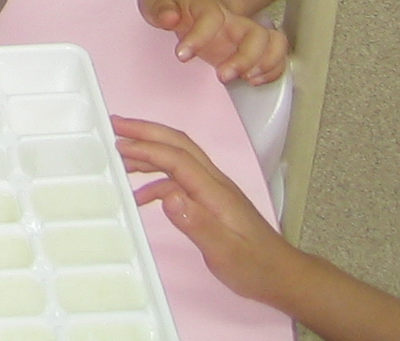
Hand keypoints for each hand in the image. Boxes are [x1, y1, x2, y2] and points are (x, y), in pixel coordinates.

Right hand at [113, 117, 305, 308]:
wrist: (283, 275)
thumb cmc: (256, 266)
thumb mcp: (225, 252)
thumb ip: (196, 224)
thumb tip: (168, 197)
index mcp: (216, 191)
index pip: (177, 159)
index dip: (146, 148)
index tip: (119, 143)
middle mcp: (215, 183)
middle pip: (178, 145)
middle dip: (146, 131)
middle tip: (116, 125)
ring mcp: (214, 190)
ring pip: (178, 158)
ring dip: (149, 150)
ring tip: (121, 152)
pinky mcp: (212, 200)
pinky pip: (179, 178)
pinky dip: (156, 178)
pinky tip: (141, 194)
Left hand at [140, 0, 289, 83]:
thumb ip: (158, 5)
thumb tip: (169, 18)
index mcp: (206, 4)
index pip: (211, 16)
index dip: (199, 37)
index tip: (182, 55)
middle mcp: (232, 19)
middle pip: (255, 33)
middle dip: (244, 58)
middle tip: (222, 75)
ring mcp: (244, 33)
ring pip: (274, 43)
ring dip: (265, 64)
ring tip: (245, 79)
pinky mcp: (251, 47)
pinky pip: (277, 57)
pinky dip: (272, 72)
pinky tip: (253, 81)